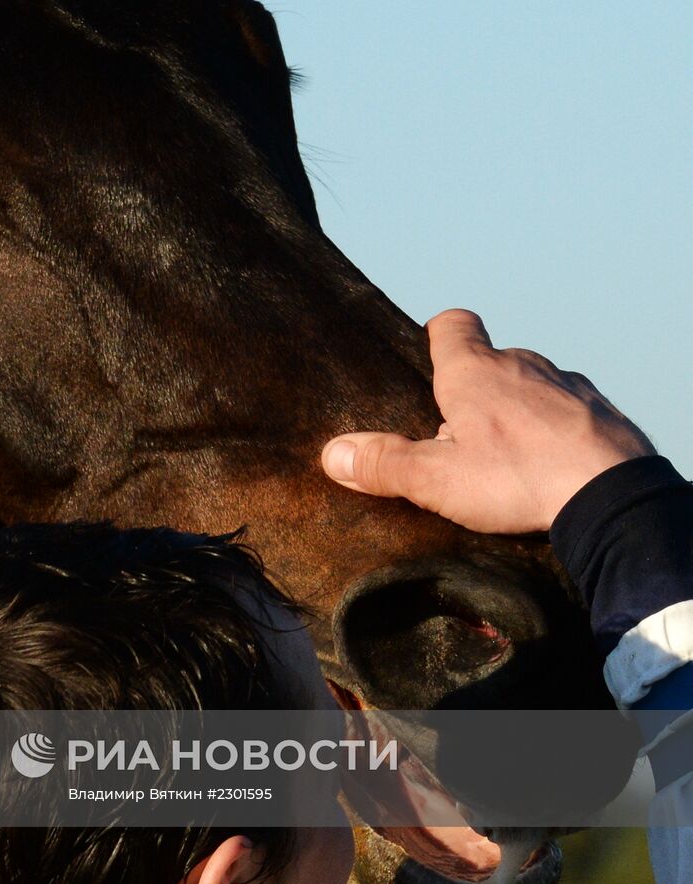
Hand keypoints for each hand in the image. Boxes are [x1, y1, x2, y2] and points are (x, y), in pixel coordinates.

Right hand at [320, 309, 654, 533]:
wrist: (612, 496)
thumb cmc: (517, 478)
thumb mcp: (436, 479)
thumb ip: (384, 465)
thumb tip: (333, 455)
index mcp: (475, 372)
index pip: (453, 326)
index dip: (438, 335)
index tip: (429, 353)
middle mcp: (523, 365)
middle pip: (490, 362)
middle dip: (472, 391)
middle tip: (456, 437)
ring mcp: (568, 385)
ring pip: (531, 386)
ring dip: (514, 410)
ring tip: (504, 457)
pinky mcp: (602, 412)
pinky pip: (568, 410)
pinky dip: (553, 429)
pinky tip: (549, 466)